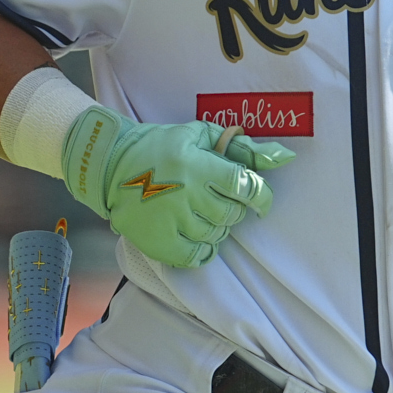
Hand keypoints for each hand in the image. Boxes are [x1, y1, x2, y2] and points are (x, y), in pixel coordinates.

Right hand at [62, 108, 295, 267]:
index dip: (261, 197)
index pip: (245, 186)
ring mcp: (171, 219)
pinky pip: (193, 257)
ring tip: (201, 215)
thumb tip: (284, 156)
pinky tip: (197, 239)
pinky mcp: (157, 240)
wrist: (108, 163)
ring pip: (215, 236)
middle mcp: (186, 194)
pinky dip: (202, 252)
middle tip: (218, 201)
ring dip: (216, 228)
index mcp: (199, 165)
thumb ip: (241, 147)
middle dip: (232, 210)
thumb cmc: (158, 146)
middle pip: (232, 214)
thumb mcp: (199, 135)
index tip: (259, 202)